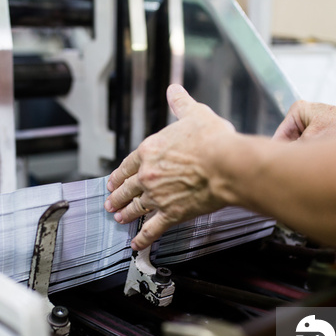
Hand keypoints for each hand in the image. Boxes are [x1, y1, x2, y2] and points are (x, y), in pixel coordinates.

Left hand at [104, 84, 237, 249]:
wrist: (226, 163)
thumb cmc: (212, 139)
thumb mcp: (194, 114)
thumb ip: (181, 104)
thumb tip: (174, 90)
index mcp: (150, 150)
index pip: (127, 165)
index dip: (118, 174)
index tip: (112, 181)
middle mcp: (148, 174)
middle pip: (126, 188)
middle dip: (117, 196)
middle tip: (110, 203)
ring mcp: (157, 196)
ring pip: (135, 208)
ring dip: (125, 214)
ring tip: (119, 219)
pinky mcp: (171, 213)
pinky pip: (152, 229)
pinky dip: (142, 238)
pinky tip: (136, 245)